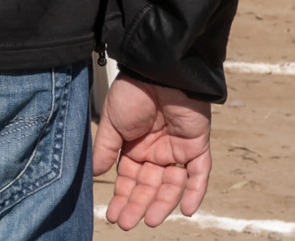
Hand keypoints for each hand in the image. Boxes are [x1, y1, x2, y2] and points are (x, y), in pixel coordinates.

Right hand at [94, 76, 212, 229]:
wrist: (157, 72)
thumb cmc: (131, 92)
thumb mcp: (112, 123)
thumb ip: (107, 150)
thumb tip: (95, 174)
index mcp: (134, 147)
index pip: (129, 179)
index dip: (121, 197)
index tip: (112, 215)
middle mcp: (156, 152)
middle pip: (149, 186)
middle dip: (138, 205)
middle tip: (127, 223)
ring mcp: (178, 150)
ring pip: (172, 185)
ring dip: (162, 203)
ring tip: (150, 220)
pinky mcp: (197, 146)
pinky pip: (199, 174)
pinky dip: (195, 192)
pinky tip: (186, 210)